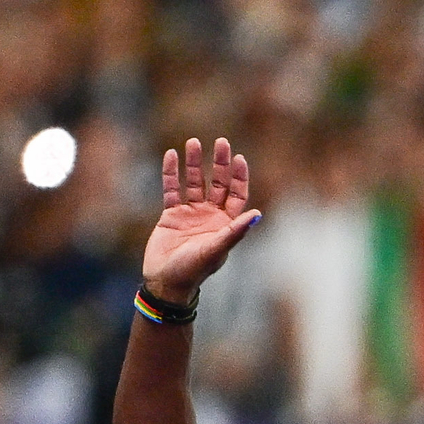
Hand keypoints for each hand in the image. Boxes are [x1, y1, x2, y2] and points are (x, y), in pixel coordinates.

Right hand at [142, 136, 261, 299]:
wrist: (166, 282)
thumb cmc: (194, 270)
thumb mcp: (216, 250)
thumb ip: (235, 232)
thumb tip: (257, 214)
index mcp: (226, 224)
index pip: (236, 194)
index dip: (239, 176)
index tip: (239, 157)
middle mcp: (211, 216)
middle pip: (218, 183)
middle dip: (220, 163)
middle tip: (221, 142)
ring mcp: (191, 213)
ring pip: (194, 182)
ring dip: (194, 163)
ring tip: (193, 142)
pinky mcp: (171, 214)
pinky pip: (171, 189)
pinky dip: (171, 173)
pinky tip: (171, 155)